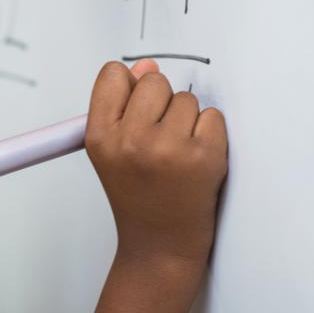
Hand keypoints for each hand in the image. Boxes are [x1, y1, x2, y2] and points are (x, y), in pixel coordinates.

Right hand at [86, 59, 227, 312]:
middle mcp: (131, 140)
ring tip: (176, 153)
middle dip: (161, 102)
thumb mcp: (112, 150)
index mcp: (100, 137)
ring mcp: (169, 148)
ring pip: (186, 99)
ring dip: (187, 120)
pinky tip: (196, 159)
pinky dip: (210, 134)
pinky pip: (213, 116)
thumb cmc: (138, 195)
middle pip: (154, 80)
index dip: (129, 86)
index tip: (135, 106)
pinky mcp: (204, 157)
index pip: (113, 75)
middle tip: (159, 137)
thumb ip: (123, 104)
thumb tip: (147, 66)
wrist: (161, 245)